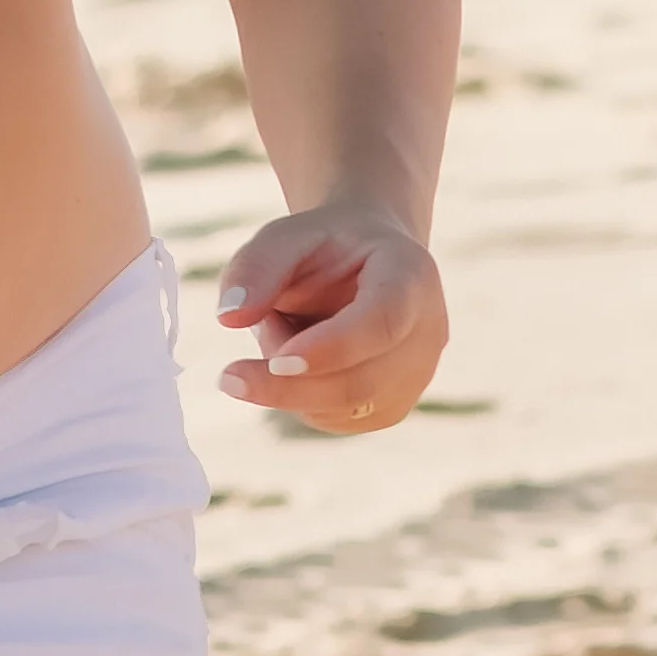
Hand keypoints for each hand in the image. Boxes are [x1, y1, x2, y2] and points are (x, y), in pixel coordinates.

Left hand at [210, 199, 444, 431]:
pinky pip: (335, 419)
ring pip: (343, 407)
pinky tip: (296, 359)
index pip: (383, 322)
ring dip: (290, 383)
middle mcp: (428, 332)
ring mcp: (417, 376)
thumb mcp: (285, 236)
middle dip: (288, 384)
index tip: (278, 360)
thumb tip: (228, 317)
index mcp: (411, 275)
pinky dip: (301, 396)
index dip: (333, 347)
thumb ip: (256, 266)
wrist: (363, 261)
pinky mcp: (393, 406)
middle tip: (229, 375)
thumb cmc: (324, 247)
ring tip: (281, 331)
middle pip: (360, 381)